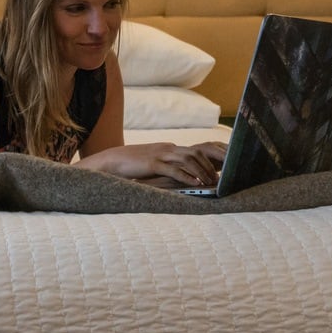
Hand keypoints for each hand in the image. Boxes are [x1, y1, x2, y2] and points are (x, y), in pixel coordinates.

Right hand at [81, 141, 223, 187]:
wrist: (111, 160)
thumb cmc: (132, 164)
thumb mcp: (152, 161)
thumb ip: (166, 164)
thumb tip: (181, 173)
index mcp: (168, 148)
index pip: (195, 150)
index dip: (209, 159)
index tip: (220, 169)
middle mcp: (167, 148)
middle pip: (196, 152)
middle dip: (210, 164)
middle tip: (220, 177)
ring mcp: (160, 155)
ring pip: (188, 160)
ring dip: (201, 171)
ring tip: (211, 182)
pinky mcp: (152, 164)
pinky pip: (173, 170)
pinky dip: (186, 177)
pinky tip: (195, 184)